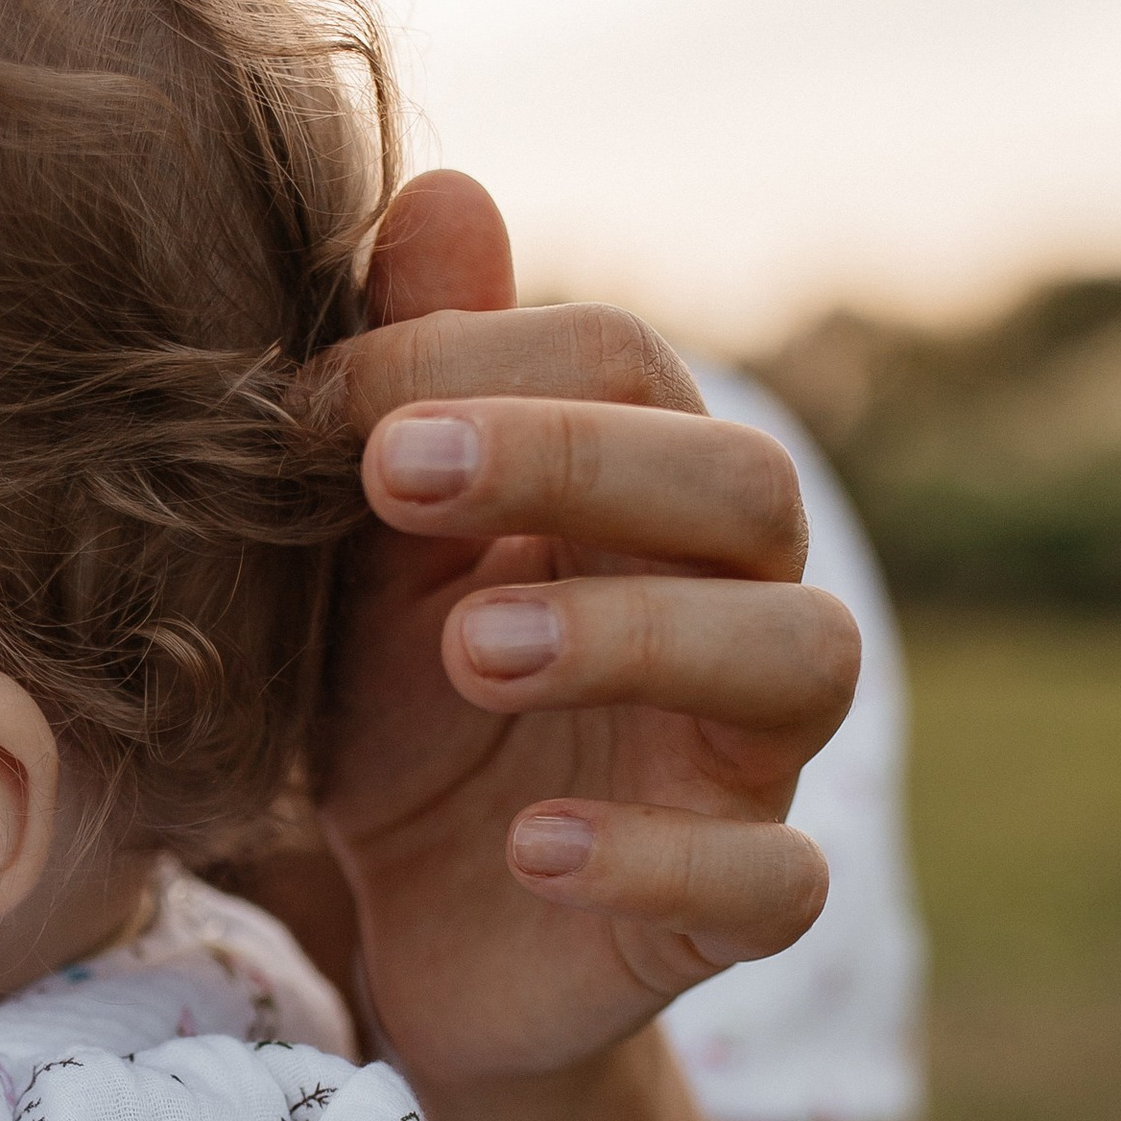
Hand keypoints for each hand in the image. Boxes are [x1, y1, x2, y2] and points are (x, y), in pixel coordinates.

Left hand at [318, 172, 859, 1088]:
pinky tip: (535, 847)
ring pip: (799, 656)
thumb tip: (441, 188)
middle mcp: (742, 598)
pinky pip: (770, 875)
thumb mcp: (380, 551)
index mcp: (649, 489)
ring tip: (471, 651)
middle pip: (744, 482)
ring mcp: (755, 754)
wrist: (427, 932)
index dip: (481, 362)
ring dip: (636, 636)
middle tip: (391, 480)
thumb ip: (414, 386)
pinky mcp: (744, 902)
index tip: (321, 409)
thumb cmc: (415, 709)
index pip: (626, 363)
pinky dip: (662, 855)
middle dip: (574, 461)